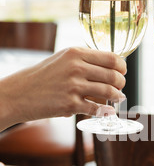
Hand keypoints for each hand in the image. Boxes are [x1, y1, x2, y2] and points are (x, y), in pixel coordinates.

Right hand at [0, 47, 126, 130]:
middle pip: (113, 75)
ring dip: (117, 97)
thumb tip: (110, 67)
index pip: (111, 58)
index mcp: (76, 53)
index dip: (122, 67)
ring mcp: (73, 87)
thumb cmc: (43, 76)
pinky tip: (108, 112)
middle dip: (121, 83)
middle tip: (121, 87)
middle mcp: (76, 68)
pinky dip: (105, 111)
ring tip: (118, 98)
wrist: (19, 94)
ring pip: (108, 92)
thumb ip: (85, 60)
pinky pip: (96, 109)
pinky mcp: (70, 105)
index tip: (122, 72)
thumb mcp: (63, 59)